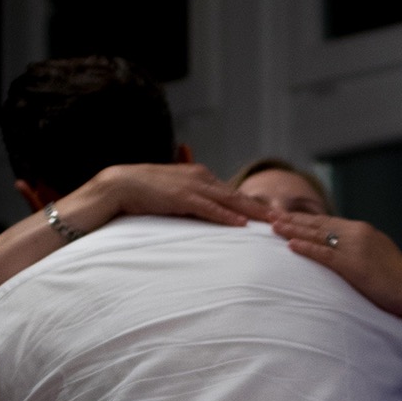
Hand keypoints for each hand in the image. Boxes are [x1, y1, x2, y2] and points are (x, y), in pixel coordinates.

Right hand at [70, 159, 267, 232]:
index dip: (253, 204)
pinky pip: (209, 208)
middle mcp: (200, 177)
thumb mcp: (172, 193)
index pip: (232, 192)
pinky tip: (241, 225)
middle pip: (237, 195)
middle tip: (284, 220)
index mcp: (199, 175)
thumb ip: (190, 199)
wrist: (118, 184)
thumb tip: (204, 212)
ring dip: (251, 213)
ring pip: (229, 200)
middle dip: (261, 209)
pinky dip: (226, 216)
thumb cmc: (143, 192)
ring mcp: (191, 186)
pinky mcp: (181, 197)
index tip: (273, 215)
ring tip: (271, 223)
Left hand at [269, 208, 401, 313]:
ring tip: (273, 226)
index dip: (305, 217)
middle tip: (270, 214)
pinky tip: (291, 245)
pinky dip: (306, 248)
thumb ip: (360, 248)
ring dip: (293, 230)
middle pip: (318, 223)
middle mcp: (356, 233)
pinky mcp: (352, 265)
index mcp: (361, 230)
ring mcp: (354, 248)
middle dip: (292, 219)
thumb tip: (345, 250)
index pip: (327, 221)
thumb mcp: (377, 254)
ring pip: (317, 235)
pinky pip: (324, 254)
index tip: (286, 214)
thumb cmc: (397, 277)